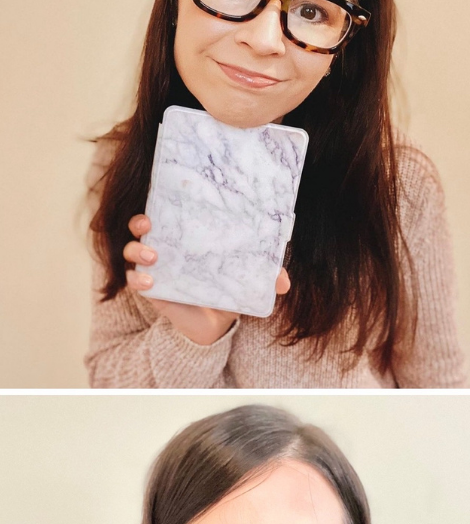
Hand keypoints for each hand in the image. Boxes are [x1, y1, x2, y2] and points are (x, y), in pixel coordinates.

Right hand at [123, 214, 289, 344]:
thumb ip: (265, 276)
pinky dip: (137, 279)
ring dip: (137, 250)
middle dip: (139, 222)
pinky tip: (150, 282)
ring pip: (132, 251)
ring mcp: (155, 269)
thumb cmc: (227, 291)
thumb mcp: (246, 279)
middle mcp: (166, 249)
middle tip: (149, 224)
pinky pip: (135, 281)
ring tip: (153, 256)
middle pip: (140, 226)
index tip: (162, 200)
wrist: (216, 323)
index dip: (159, 203)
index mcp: (186, 239)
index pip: (167, 214)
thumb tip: (284, 282)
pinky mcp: (152, 290)